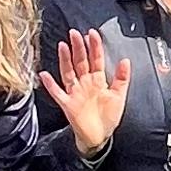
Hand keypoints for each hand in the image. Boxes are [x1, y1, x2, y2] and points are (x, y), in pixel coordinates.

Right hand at [41, 26, 133, 157]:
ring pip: (68, 72)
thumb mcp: (119, 96)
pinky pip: (57, 93)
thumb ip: (122, 78)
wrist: (99, 137)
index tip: (92, 33)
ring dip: (65, 59)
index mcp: (98, 81)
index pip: (96, 60)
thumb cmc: (107, 117)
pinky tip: (44, 75)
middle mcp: (85, 84)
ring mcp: (75, 93)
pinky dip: (50, 85)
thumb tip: (126, 60)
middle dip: (78, 47)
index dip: (94, 47)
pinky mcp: (68, 104)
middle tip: (75, 33)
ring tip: (62, 46)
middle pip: (80, 62)